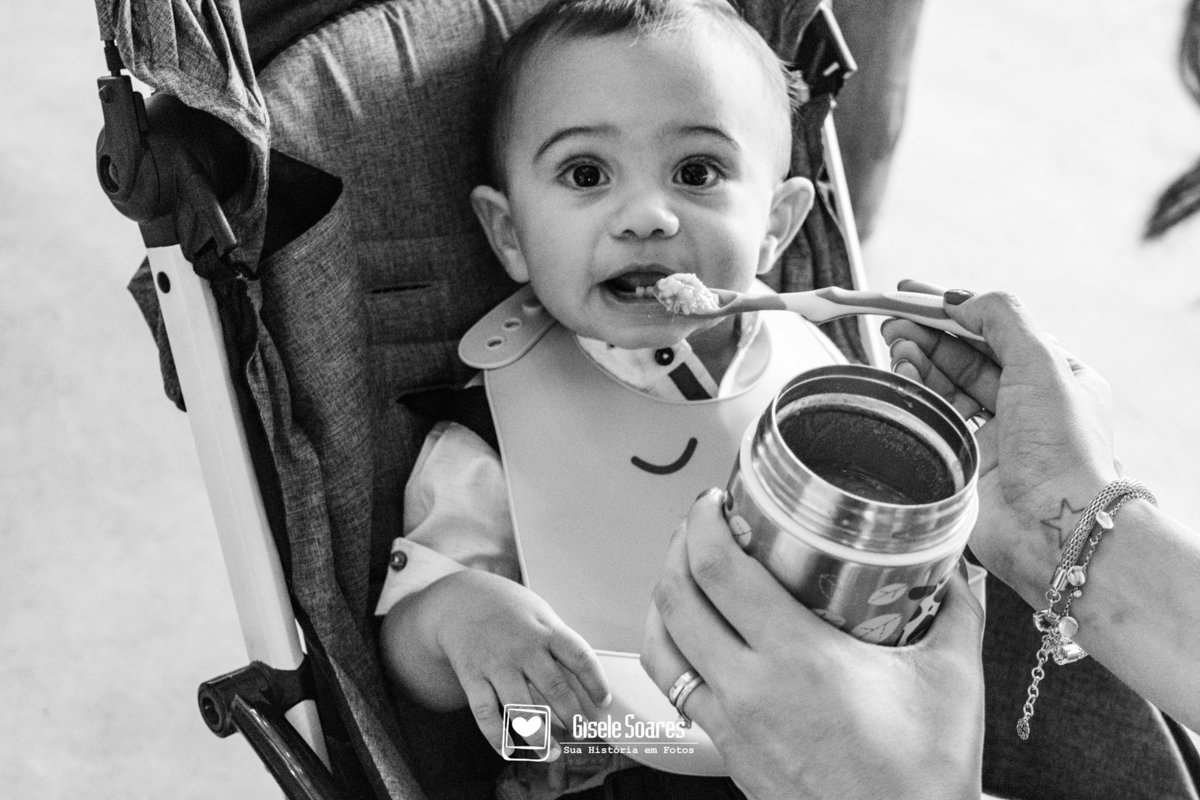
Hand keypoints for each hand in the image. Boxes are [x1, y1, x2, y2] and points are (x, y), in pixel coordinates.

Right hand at [428, 570, 610, 757]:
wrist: (461, 599)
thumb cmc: (510, 612)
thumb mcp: (540, 615)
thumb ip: (560, 645)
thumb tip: (586, 683)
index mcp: (546, 630)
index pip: (580, 656)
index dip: (596, 682)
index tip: (605, 702)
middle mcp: (523, 647)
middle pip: (554, 687)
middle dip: (573, 716)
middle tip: (582, 733)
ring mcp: (496, 663)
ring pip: (521, 708)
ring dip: (539, 736)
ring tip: (552, 753)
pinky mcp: (472, 676)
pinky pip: (485, 714)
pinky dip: (497, 737)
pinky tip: (509, 750)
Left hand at [642, 490, 983, 799]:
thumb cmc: (925, 774)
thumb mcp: (954, 678)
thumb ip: (955, 610)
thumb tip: (956, 566)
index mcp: (798, 657)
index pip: (719, 570)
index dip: (703, 524)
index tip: (713, 502)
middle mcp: (750, 688)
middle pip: (676, 598)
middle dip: (677, 548)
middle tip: (697, 526)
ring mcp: (730, 724)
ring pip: (660, 646)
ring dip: (662, 599)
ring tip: (682, 574)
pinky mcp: (727, 752)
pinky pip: (675, 690)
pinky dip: (670, 651)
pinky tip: (689, 639)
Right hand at [881, 286, 1118, 601]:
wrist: (1052, 527)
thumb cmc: (1060, 446)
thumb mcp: (1042, 362)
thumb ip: (1001, 318)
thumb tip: (958, 298)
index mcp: (1057, 376)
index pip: (997, 330)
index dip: (954, 310)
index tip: (912, 294)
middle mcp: (1027, 404)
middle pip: (967, 356)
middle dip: (929, 335)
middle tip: (892, 322)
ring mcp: (996, 435)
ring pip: (947, 385)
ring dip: (920, 362)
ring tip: (895, 347)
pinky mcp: (967, 461)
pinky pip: (935, 416)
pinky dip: (917, 393)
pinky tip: (903, 377)